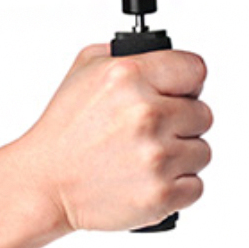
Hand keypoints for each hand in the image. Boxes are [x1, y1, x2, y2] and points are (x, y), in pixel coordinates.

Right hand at [12, 43, 212, 231]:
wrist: (44, 183)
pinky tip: (148, 178)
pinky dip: (176, 186)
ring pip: (202, 151)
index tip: (178, 94)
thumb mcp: (84, 70)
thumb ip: (126, 54)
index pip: (196, 69)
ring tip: (146, 157)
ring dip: (180, 156)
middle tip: (150, 132)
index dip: (186, 84)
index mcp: (129, 76)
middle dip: (180, 123)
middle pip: (203, 114)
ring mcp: (156, 156)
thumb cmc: (63, 132)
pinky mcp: (161, 194)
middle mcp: (145, 114)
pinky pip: (196, 186)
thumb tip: (159, 53)